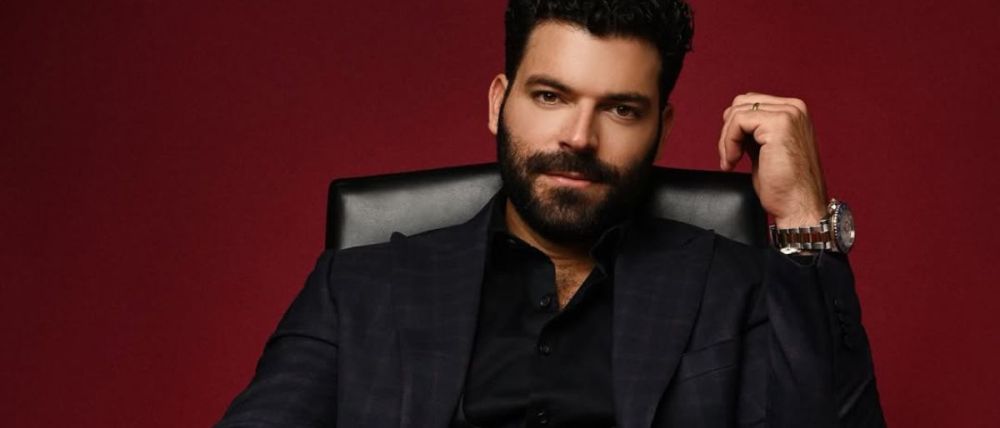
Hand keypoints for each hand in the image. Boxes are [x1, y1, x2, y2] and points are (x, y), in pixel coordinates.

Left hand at [718, 93, 827, 227]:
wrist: (799, 206)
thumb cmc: (785, 186)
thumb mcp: (766, 150)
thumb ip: (755, 132)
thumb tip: (733, 122)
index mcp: (793, 112)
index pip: (751, 103)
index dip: (734, 127)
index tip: (732, 153)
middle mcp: (794, 108)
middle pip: (741, 103)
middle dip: (728, 131)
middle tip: (729, 157)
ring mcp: (789, 113)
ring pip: (737, 112)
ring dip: (726, 139)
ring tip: (730, 161)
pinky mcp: (779, 123)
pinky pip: (738, 121)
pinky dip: (728, 142)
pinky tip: (733, 161)